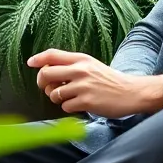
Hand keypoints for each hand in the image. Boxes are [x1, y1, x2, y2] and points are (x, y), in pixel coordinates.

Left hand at [27, 49, 162, 118]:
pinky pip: (65, 106)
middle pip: (46, 73)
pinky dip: (69, 107)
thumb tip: (48, 69)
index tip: (30, 63)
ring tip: (69, 98)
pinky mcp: (87, 101)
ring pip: (54, 93)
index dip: (38, 59)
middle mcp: (80, 70)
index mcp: (81, 59)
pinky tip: (79, 105)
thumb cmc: (109, 80)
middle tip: (47, 88)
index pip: (52, 54)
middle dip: (42, 83)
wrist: (131, 92)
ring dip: (57, 98)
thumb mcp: (92, 65)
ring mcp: (83, 86)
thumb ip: (73, 65)